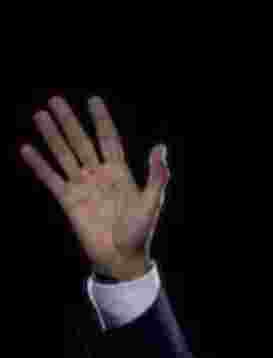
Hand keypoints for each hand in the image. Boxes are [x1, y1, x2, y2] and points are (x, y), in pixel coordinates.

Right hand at [20, 96, 170, 280]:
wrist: (121, 258)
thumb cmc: (140, 232)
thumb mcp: (151, 203)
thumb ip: (155, 176)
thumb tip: (160, 147)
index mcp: (120, 173)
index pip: (109, 140)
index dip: (101, 121)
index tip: (93, 101)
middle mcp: (98, 175)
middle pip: (82, 142)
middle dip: (70, 122)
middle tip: (56, 100)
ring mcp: (82, 186)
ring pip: (65, 155)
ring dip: (53, 136)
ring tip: (41, 115)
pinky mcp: (69, 201)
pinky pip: (51, 179)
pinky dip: (40, 165)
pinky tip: (28, 149)